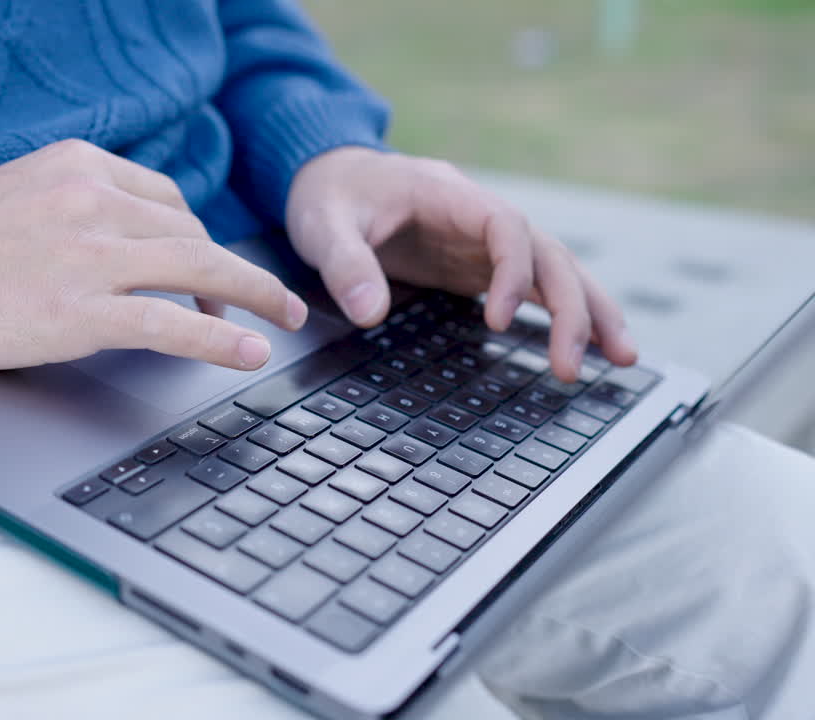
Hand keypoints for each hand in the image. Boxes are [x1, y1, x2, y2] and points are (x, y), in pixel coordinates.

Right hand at [0, 140, 307, 370]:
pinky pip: (168, 321)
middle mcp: (93, 201)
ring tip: (284, 319)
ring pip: (197, 267)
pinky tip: (249, 350)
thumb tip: (131, 240)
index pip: (168, 199)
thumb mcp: (23, 192)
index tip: (211, 270)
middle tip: (275, 299)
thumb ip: (80, 203)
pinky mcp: (79, 310)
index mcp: (81, 165)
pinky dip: (219, 337)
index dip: (199, 238)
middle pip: (192, 232)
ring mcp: (89, 256)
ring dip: (252, 294)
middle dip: (241, 269)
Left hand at [285, 147, 637, 381]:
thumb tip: (369, 313)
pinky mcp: (478, 267)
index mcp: (449, 196)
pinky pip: (533, 288)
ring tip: (622, 358)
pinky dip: (564, 315)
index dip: (512, 272)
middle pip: (547, 253)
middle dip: (570, 307)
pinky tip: (591, 346)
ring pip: (553, 271)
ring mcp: (484, 243)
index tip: (497, 320)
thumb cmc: (329, 195)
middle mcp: (479, 217)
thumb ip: (344, 263)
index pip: (506, 227)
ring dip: (589, 312)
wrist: (330, 179)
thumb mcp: (323, 224)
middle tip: (573, 365)